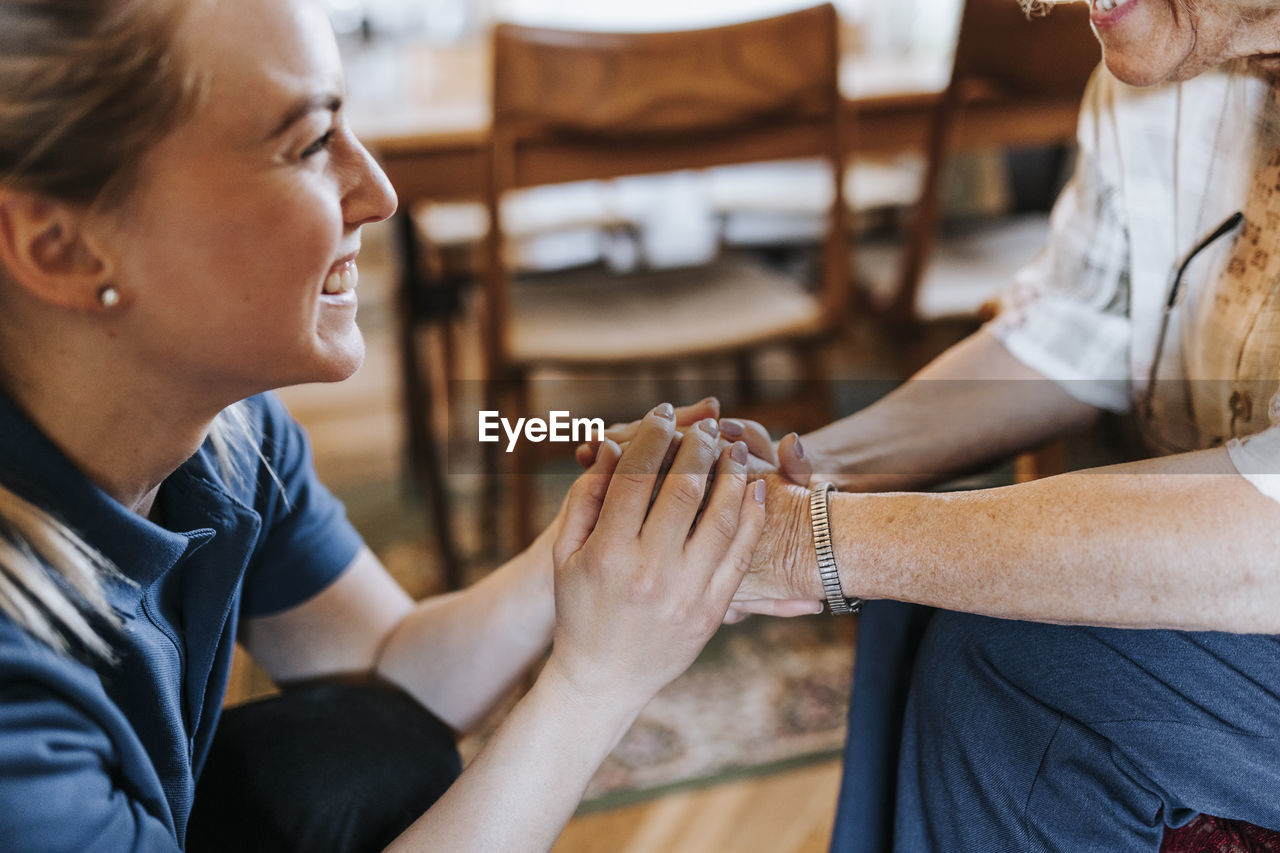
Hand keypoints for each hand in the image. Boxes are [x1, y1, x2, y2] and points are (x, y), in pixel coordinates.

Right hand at [578, 403, 821, 617]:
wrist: (603, 678)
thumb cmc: (579, 607)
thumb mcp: (566, 552)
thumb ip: (587, 496)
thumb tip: (611, 445)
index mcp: (608, 553)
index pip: (636, 477)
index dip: (652, 438)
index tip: (663, 415)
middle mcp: (649, 572)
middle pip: (683, 490)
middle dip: (698, 448)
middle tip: (707, 426)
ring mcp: (685, 594)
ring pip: (721, 518)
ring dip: (733, 475)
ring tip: (736, 449)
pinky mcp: (711, 612)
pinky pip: (740, 556)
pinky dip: (753, 518)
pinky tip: (755, 491)